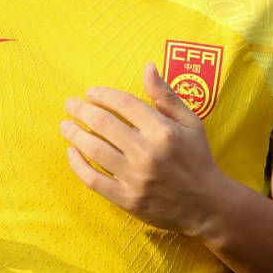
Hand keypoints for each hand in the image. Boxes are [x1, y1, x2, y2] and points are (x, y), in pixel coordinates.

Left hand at [60, 64, 231, 234]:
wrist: (207, 205)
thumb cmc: (197, 159)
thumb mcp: (190, 123)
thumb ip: (167, 96)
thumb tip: (148, 67)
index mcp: (163, 130)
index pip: (124, 104)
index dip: (103, 95)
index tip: (90, 92)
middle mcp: (147, 152)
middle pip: (103, 123)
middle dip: (81, 110)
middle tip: (70, 105)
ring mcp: (135, 177)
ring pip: (94, 149)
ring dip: (74, 134)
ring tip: (66, 125)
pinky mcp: (127, 199)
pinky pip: (93, 179)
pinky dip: (77, 164)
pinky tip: (71, 153)